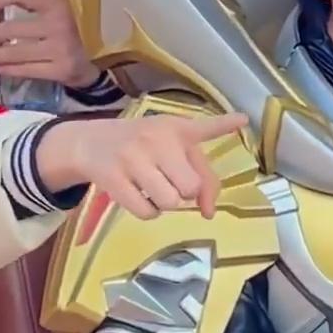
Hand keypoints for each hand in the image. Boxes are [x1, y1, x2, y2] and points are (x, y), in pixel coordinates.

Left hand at [0, 0, 99, 89]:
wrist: (84, 62)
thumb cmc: (61, 31)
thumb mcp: (51, 9)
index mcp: (56, 4)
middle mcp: (59, 25)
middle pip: (13, 29)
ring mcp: (60, 49)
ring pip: (17, 53)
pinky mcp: (60, 70)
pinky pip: (26, 71)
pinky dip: (10, 70)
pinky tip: (2, 69)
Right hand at [35, 110, 248, 219]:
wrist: (89, 142)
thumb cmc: (140, 146)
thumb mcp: (169, 145)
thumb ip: (199, 173)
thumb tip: (209, 213)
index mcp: (176, 129)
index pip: (204, 128)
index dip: (225, 124)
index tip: (243, 119)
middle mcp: (157, 140)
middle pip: (191, 187)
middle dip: (183, 192)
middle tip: (168, 181)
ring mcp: (133, 158)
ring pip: (170, 202)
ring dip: (164, 204)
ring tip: (151, 187)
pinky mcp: (114, 178)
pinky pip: (146, 212)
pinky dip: (147, 212)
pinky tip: (137, 194)